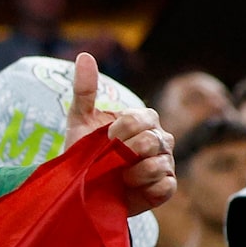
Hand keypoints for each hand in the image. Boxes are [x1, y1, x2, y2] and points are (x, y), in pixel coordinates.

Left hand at [65, 51, 174, 216]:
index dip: (116, 134)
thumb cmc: (85, 153)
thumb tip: (84, 56)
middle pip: (150, 142)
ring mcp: (166, 163)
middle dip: (122, 155)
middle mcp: (161, 138)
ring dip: (131, 174)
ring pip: (158, 165)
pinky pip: (165, 186)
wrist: (85, 190)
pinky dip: (145, 190)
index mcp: (144, 119)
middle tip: (107, 162)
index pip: (138, 120)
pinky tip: (129, 189)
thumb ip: (84, 90)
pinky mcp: (166, 188)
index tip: (102, 143)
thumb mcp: (79, 121)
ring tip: (117, 177)